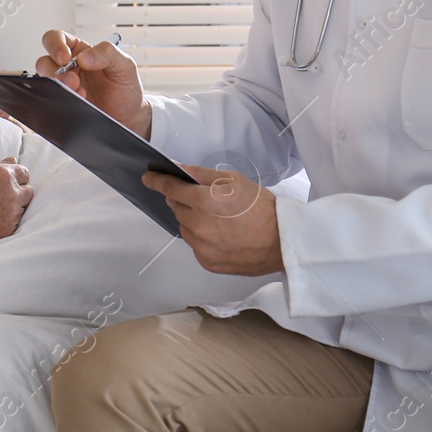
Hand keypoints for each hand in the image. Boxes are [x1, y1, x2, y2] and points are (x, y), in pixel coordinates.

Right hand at [0, 159, 33, 252]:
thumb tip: (13, 160)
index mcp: (2, 174)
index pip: (24, 173)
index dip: (16, 178)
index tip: (6, 184)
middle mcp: (11, 192)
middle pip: (28, 192)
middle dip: (18, 193)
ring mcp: (10, 213)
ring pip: (22, 209)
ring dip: (13, 209)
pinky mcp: (7, 230)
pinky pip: (14, 224)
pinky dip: (6, 223)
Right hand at [36, 29, 151, 137]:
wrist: (130, 117)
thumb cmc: (126, 88)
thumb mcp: (125, 64)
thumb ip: (107, 53)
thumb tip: (83, 57)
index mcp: (80, 51)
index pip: (57, 38)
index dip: (55, 45)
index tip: (64, 57)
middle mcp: (68, 68)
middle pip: (44, 61)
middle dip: (55, 71)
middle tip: (73, 81)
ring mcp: (65, 87)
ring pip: (45, 82)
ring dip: (58, 87)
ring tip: (79, 94)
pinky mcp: (63, 103)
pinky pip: (51, 100)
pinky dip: (59, 101)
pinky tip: (78, 103)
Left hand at [142, 164, 280, 275]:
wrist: (282, 241)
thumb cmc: (261, 208)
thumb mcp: (232, 180)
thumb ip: (200, 174)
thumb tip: (177, 169)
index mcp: (202, 202)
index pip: (169, 189)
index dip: (157, 181)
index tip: (149, 178)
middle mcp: (197, 226)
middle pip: (176, 208)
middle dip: (184, 201)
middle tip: (205, 200)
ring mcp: (201, 247)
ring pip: (184, 228)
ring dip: (192, 220)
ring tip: (218, 219)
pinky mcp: (207, 262)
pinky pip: (195, 245)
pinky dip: (202, 238)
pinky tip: (221, 234)